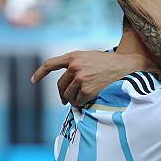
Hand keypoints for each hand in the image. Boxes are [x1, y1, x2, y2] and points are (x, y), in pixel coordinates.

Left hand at [31, 51, 153, 105]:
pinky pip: (78, 101)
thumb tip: (66, 82)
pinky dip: (81, 104)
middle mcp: (75, 67)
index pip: (50, 64)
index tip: (33, 80)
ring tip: (80, 101)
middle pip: (60, 85)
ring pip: (68, 95)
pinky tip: (88, 101)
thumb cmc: (110, 63)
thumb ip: (76, 64)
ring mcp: (80, 78)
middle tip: (65, 100)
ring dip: (72, 100)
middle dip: (62, 94)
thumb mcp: (90, 57)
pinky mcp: (87, 90)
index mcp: (74, 57)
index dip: (40, 72)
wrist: (127, 67)